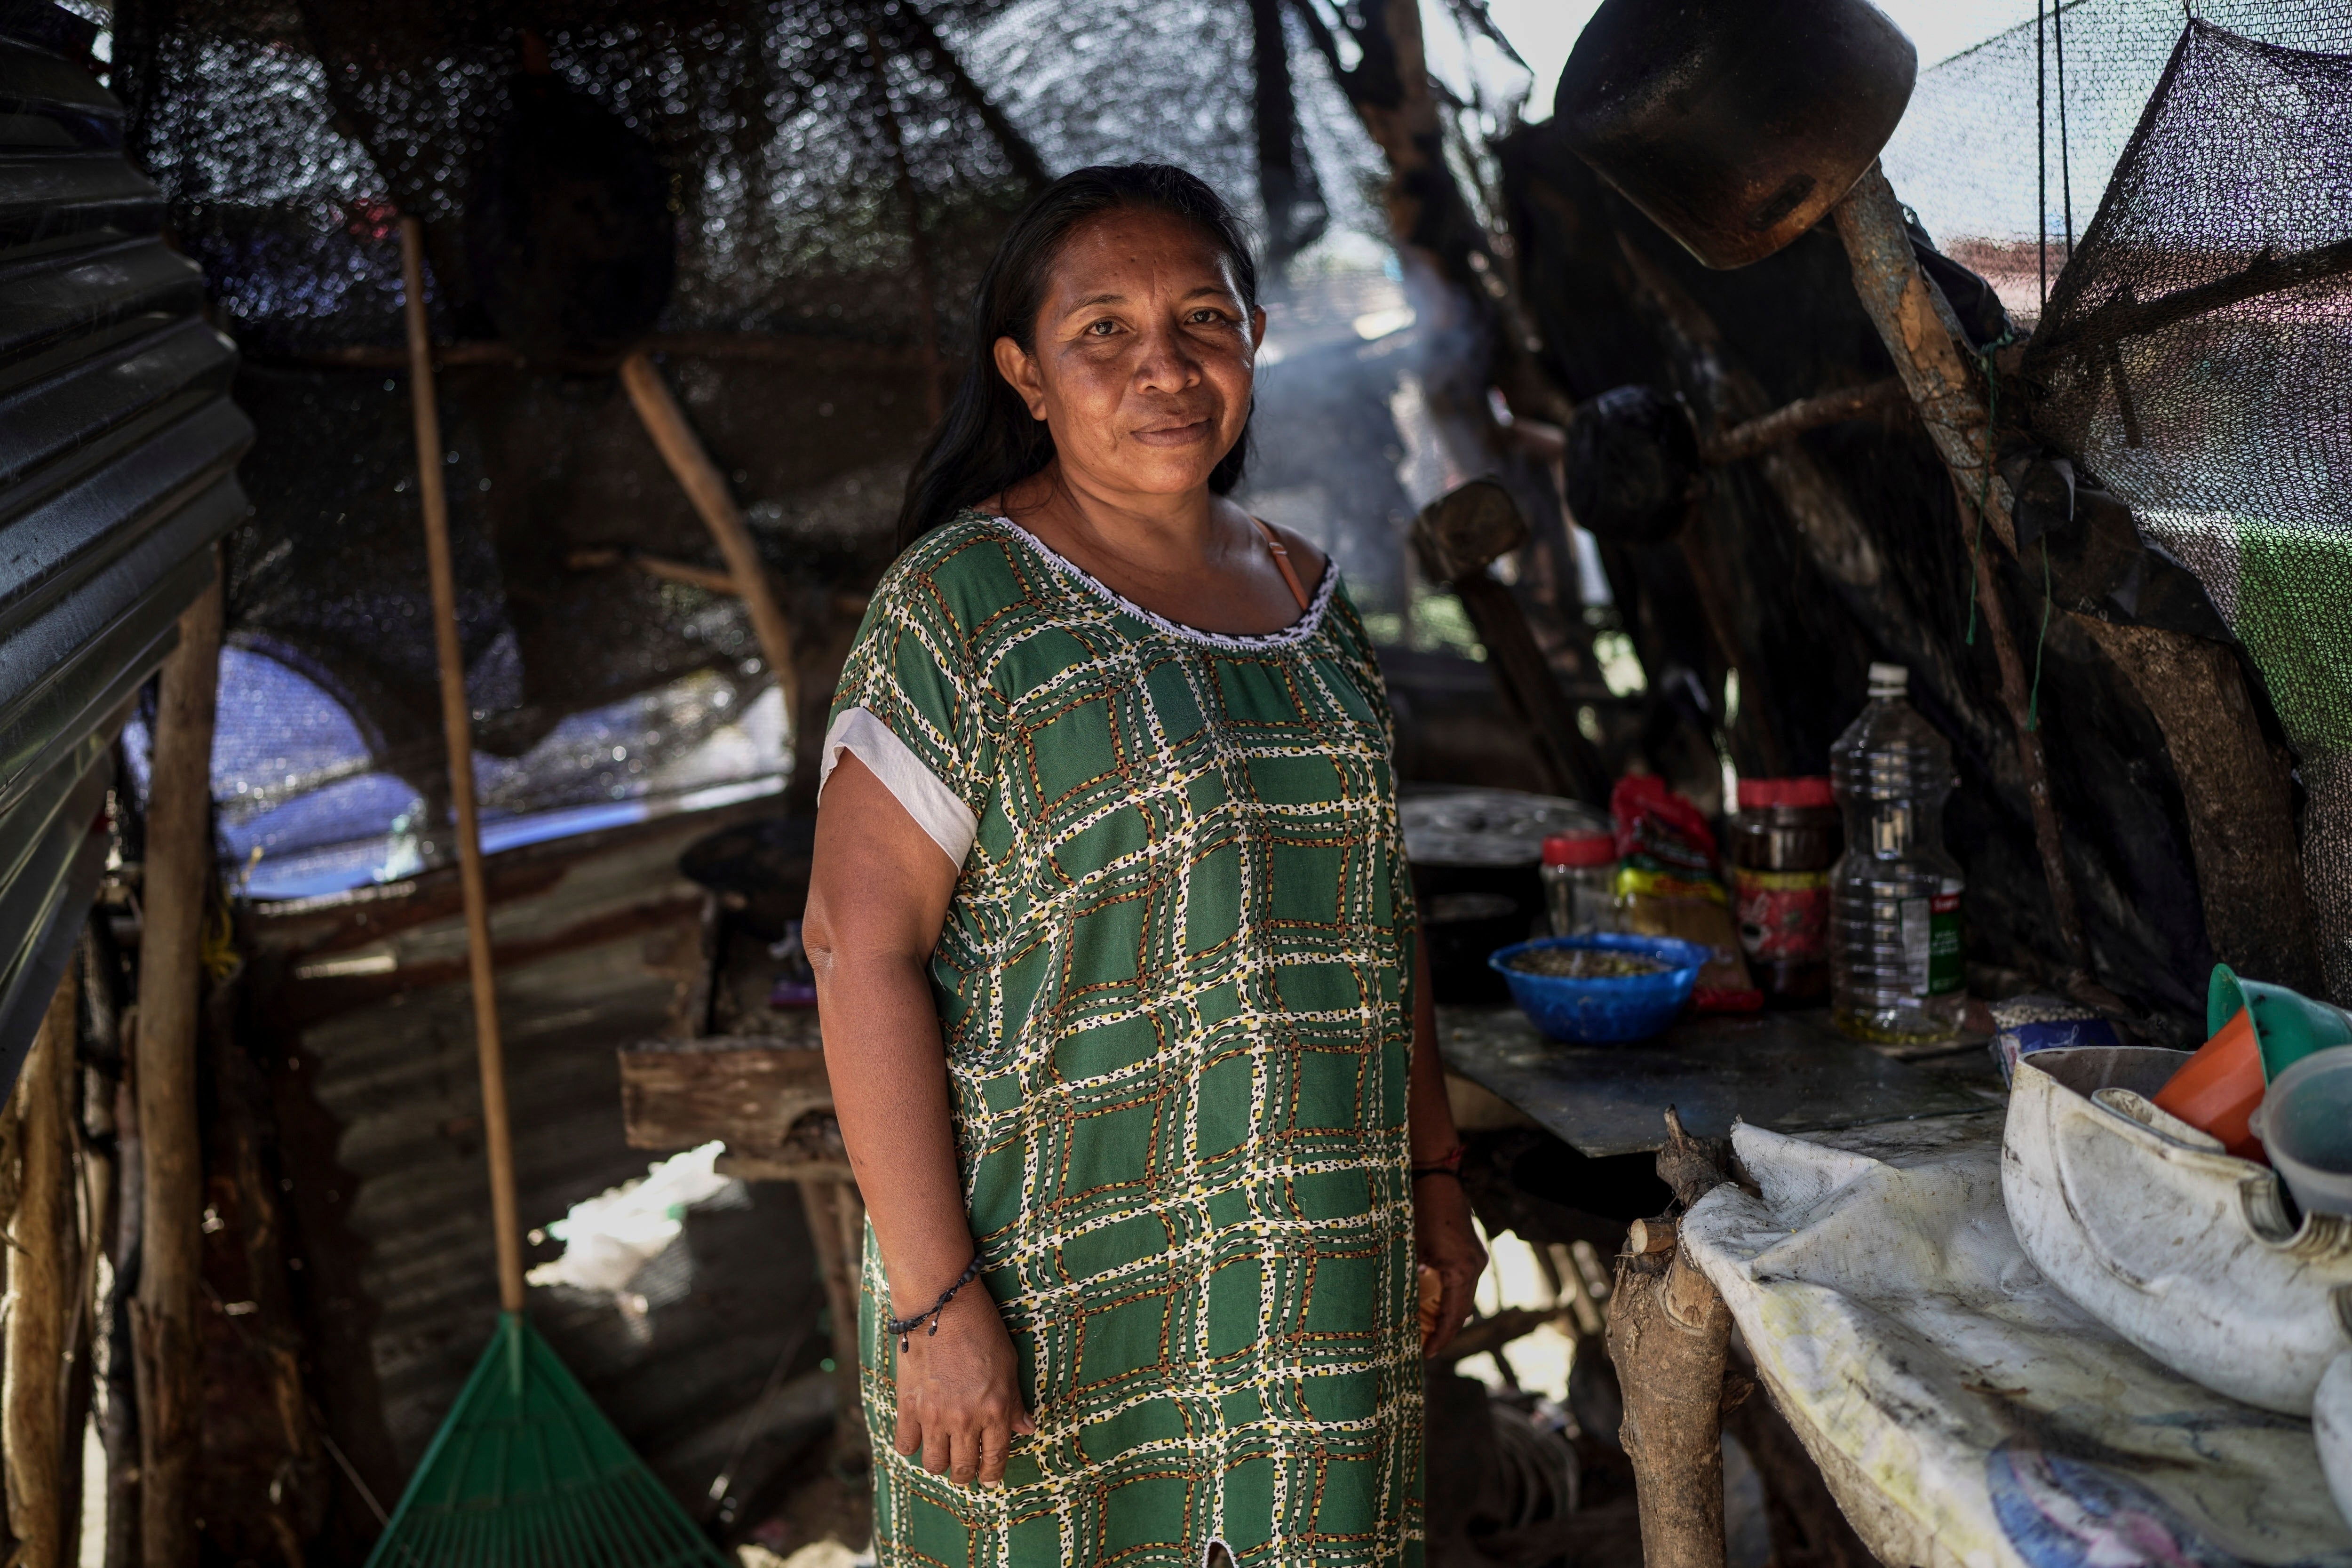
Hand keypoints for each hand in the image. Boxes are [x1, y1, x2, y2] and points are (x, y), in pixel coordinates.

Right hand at [890, 1279, 1034, 1487]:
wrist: (942, 1305)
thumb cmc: (982, 1329)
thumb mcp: (1010, 1364)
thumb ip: (1015, 1401)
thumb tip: (1026, 1428)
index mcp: (995, 1409)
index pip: (995, 1457)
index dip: (992, 1474)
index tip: (990, 1480)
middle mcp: (965, 1419)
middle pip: (963, 1469)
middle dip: (966, 1474)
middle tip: (965, 1469)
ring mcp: (934, 1415)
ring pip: (934, 1464)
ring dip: (940, 1464)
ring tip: (942, 1454)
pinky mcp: (907, 1405)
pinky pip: (905, 1444)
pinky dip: (910, 1445)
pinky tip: (917, 1437)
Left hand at [1413, 1173, 1485, 1357]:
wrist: (1434, 1176)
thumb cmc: (1418, 1209)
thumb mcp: (1409, 1248)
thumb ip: (1410, 1278)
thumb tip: (1398, 1307)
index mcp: (1461, 1269)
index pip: (1454, 1315)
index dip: (1441, 1337)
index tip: (1429, 1354)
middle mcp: (1474, 1265)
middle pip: (1461, 1309)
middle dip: (1443, 1329)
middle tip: (1423, 1346)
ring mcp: (1475, 1256)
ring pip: (1462, 1295)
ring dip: (1444, 1311)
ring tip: (1423, 1328)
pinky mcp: (1470, 1249)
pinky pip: (1461, 1281)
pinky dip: (1446, 1293)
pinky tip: (1428, 1299)